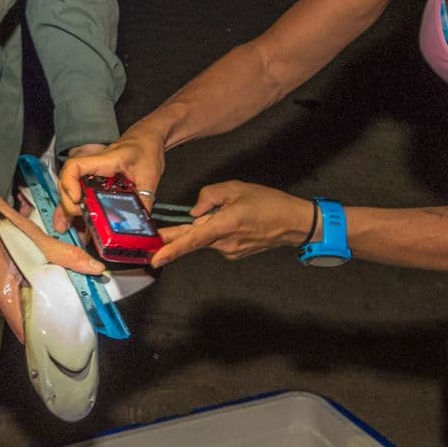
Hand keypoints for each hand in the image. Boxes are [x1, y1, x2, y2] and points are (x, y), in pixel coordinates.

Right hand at [0, 201, 103, 346]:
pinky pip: (18, 301)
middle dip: (47, 324)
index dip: (45, 337)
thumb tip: (95, 268)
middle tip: (70, 322)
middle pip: (25, 324)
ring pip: (22, 312)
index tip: (64, 338)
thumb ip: (69, 257)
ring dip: (40, 310)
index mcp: (5, 296)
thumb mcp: (42, 243)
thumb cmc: (7, 230)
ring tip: (63, 307)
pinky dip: (33, 299)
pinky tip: (48, 292)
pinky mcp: (0, 287)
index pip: (25, 332)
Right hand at [57, 130, 168, 229]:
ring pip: (71, 190)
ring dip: (67, 209)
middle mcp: (94, 166)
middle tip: (76, 218)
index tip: (77, 200)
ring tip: (64, 227)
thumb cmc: (146, 147)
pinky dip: (76, 208)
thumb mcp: (150, 176)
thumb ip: (144, 200)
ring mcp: (93, 173)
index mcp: (105, 160)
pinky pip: (81, 194)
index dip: (70, 184)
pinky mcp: (96, 180)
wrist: (149, 138)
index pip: (75, 167)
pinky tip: (74, 223)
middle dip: (67, 203)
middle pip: (68, 182)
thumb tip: (140, 223)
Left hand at [149, 180, 313, 267]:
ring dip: (207, 226)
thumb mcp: (236, 188)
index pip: (191, 240)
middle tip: (154, 242)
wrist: (293, 223)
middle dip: (174, 240)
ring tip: (230, 211)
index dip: (171, 249)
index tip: (155, 258)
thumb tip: (194, 211)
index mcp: (223, 225)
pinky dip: (218, 230)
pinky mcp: (235, 253)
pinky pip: (217, 240)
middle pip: (193, 239)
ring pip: (207, 237)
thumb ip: (209, 196)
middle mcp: (224, 243)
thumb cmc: (268, 203)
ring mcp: (230, 251)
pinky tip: (235, 220)